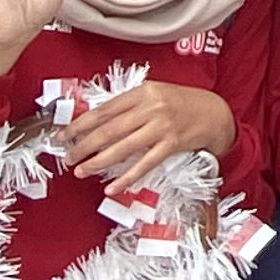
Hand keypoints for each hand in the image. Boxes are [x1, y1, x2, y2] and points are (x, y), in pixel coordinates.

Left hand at [63, 77, 237, 186]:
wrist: (214, 113)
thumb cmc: (182, 103)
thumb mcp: (154, 93)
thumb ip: (129, 104)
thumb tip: (97, 120)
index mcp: (143, 92)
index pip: (104, 110)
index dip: (80, 124)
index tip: (65, 135)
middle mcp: (151, 108)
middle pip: (109, 130)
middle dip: (84, 146)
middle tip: (69, 157)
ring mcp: (162, 127)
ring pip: (123, 148)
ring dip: (98, 162)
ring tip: (82, 170)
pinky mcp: (171, 145)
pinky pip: (144, 164)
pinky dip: (127, 177)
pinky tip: (113, 187)